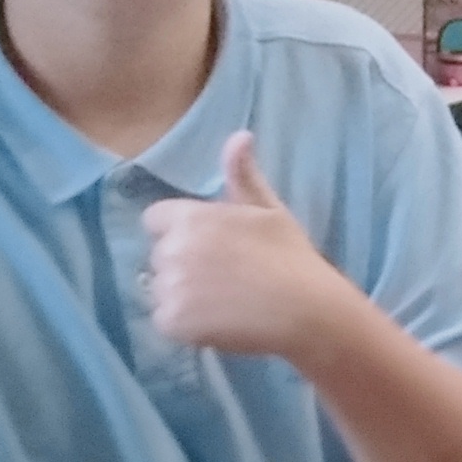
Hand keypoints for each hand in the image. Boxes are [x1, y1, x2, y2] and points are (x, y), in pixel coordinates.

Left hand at [143, 132, 354, 361]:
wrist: (305, 310)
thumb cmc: (291, 257)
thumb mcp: (269, 209)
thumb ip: (242, 175)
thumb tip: (240, 135)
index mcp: (190, 217)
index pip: (156, 220)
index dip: (179, 232)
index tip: (209, 247)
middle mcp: (172, 249)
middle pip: (159, 256)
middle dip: (181, 265)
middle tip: (223, 278)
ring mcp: (169, 287)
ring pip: (160, 290)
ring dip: (181, 297)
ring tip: (222, 304)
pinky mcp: (172, 322)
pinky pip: (165, 321)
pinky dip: (184, 326)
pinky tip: (216, 324)